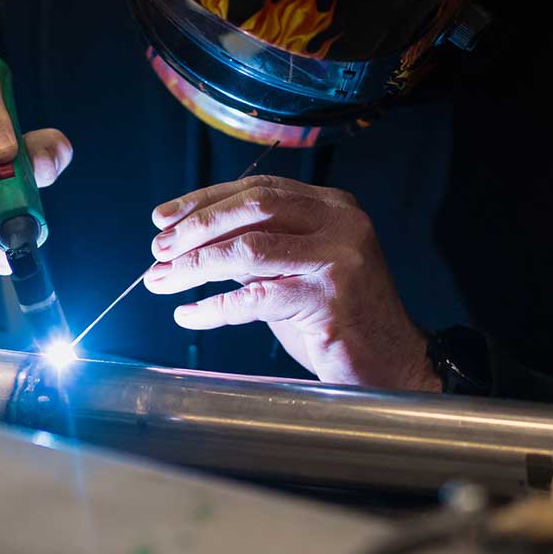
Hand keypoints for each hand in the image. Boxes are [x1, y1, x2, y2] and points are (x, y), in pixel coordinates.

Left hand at [143, 175, 436, 389]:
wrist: (394, 364)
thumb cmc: (339, 319)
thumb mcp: (298, 269)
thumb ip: (258, 248)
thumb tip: (186, 240)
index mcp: (333, 206)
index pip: (260, 188)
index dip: (206, 200)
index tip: (164, 217)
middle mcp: (340, 223)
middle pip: (254, 208)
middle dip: (196, 227)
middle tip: (157, 248)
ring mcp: (339, 259)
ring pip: (249, 249)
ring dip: (196, 264)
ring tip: (161, 279)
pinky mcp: (330, 299)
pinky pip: (256, 298)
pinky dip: (214, 307)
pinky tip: (189, 314)